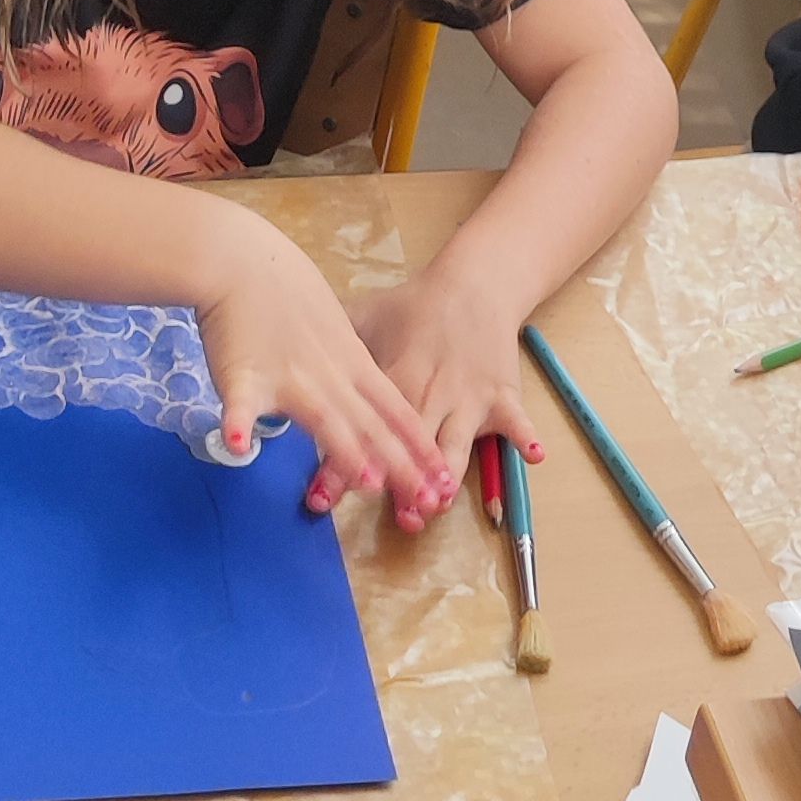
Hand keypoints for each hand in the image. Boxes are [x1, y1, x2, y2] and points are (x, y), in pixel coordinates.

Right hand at [195, 211, 448, 518]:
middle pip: (371, 426)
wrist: (245, 261)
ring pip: (322, 418)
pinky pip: (239, 403)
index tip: (444, 478)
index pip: (397, 411)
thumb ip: (349, 369)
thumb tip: (362, 402)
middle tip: (425, 501)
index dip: (421, 446)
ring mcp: (290, 376)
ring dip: (346, 451)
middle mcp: (331, 376)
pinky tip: (237, 446)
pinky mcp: (244, 374)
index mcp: (354, 366)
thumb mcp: (337, 331)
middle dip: (400, 465)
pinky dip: (236, 424)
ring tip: (366, 482)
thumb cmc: (288, 295)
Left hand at [328, 261, 542, 517]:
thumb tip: (269, 363)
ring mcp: (467, 398)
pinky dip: (524, 436)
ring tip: (439, 498)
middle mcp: (429, 394)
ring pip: (456, 442)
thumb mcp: (362, 318)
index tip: (319, 498)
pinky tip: (532, 455)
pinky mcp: (501, 395)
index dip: (338, 465)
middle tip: (387, 516)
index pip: (359, 428)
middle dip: (398, 483)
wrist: (472, 284)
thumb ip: (324, 348)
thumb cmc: (413, 307)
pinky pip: (515, 420)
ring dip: (448, 470)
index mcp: (391, 380)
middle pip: (409, 446)